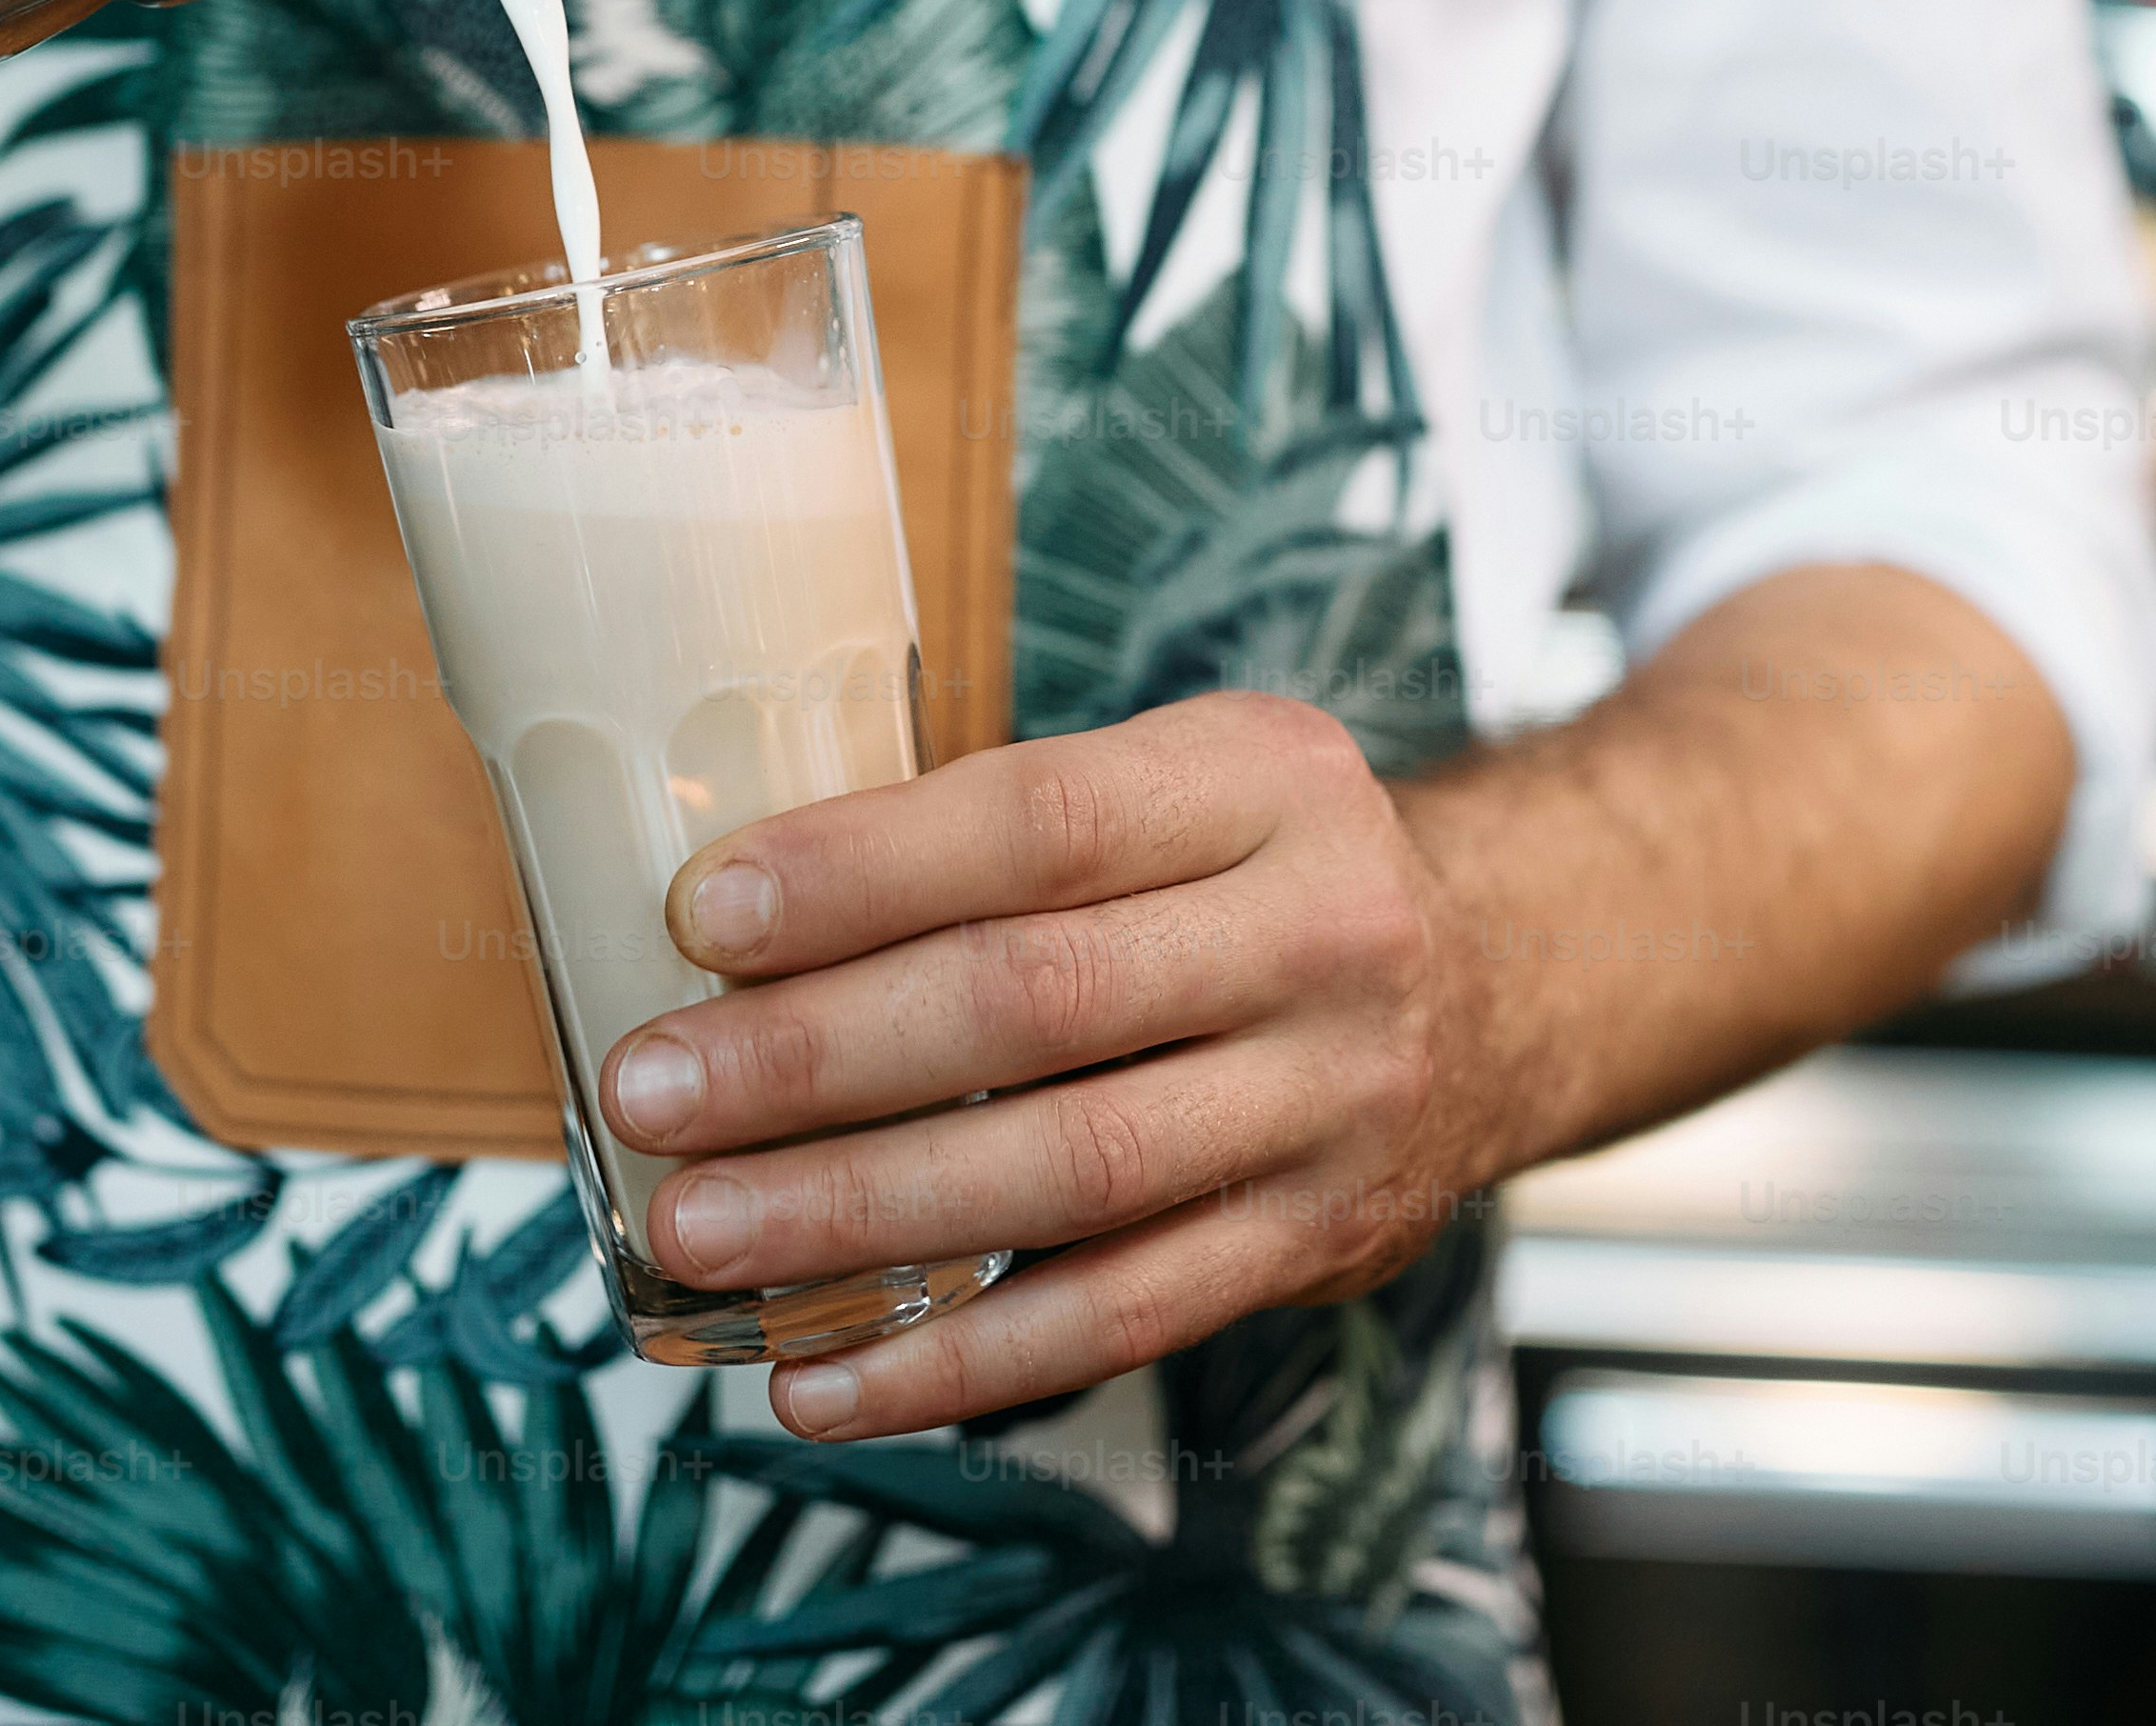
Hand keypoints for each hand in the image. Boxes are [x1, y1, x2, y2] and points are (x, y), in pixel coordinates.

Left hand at [595, 691, 1483, 1441]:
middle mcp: (1320, 936)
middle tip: (652, 1092)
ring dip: (862, 1216)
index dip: (863, 871)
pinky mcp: (1319, 1243)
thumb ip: (1012, 829)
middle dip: (818, 1056)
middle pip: (1038, 1004)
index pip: (1040, 822)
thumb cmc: (1262, 870)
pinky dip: (960, 1363)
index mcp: (1262, 781)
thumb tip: (736, 918)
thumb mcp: (1186, 777)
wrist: (1503, 985)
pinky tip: (824, 1378)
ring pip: (1071, 1175)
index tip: (703, 917)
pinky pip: (1121, 1320)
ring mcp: (1332, 1104)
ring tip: (700, 1233)